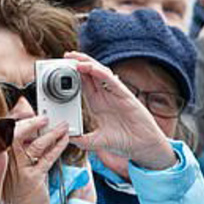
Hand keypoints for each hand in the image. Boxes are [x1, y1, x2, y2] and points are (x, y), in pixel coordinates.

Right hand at [10, 117, 69, 203]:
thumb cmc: (25, 191)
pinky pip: (45, 158)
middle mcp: (8, 162)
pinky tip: (65, 141)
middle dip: (31, 122)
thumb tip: (39, 129)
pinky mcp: (31, 178)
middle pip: (16, 134)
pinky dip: (57, 147)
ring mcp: (18, 170)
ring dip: (51, 134)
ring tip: (62, 127)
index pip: (8, 132)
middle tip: (45, 117)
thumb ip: (28, 149)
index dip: (19, 119)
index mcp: (4, 157)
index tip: (29, 110)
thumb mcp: (23, 167)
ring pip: (33, 144)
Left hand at [63, 52, 176, 170]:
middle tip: (66, 56)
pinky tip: (92, 68)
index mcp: (97, 104)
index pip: (83, 85)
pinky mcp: (125, 96)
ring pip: (100, 73)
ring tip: (76, 58)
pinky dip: (102, 73)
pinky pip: (112, 81)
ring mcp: (115, 94)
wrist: (142, 147)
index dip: (73, 75)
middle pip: (90, 75)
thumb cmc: (123, 142)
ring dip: (88, 64)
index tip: (61, 68)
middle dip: (78, 63)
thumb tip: (68, 139)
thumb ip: (82, 140)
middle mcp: (105, 97)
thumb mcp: (97, 141)